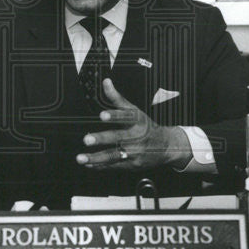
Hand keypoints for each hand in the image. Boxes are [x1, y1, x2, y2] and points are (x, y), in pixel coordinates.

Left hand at [76, 79, 190, 170]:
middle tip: (87, 139)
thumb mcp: (135, 111)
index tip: (102, 115)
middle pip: (118, 138)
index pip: (126, 117)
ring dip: (96, 157)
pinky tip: (89, 164)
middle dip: (102, 139)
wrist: (166, 147)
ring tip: (81, 158)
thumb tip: (106, 82)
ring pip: (113, 155)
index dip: (114, 115)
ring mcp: (134, 152)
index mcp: (137, 121)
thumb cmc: (146, 126)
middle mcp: (136, 137)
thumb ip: (117, 98)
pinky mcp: (131, 165)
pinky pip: (113, 166)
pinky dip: (100, 166)